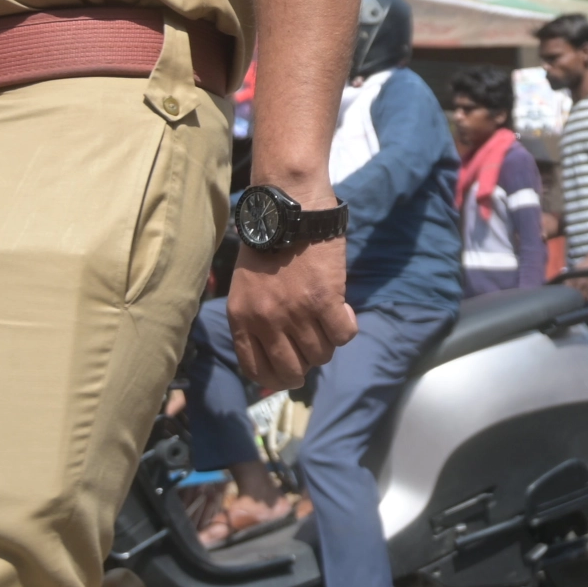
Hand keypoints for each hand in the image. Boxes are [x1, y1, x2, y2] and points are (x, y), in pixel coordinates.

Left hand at [226, 239, 354, 394]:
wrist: (288, 209)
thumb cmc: (267, 244)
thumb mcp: (245, 287)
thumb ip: (255, 319)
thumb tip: (276, 350)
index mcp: (242, 319)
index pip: (257, 370)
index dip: (276, 377)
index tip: (289, 370)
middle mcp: (267, 321)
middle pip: (292, 371)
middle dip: (304, 367)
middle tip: (312, 350)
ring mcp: (297, 313)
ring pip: (321, 355)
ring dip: (327, 342)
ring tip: (326, 320)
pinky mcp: (326, 300)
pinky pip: (343, 335)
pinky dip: (345, 326)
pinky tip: (342, 310)